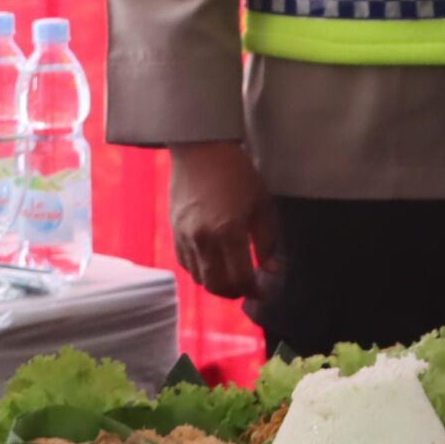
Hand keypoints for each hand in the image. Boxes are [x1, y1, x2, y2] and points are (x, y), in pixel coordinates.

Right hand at [170, 141, 276, 299]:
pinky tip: (214, 264)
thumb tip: (271, 269)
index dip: (256, 289)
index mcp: (228, 233)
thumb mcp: (261, 204)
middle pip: (217, 286)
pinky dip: (202, 272)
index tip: (266, 289)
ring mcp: (184, 239)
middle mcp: (203, 241)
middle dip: (236, 293)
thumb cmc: (236, 173)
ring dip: (218, 285)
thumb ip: (267, 241)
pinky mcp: (173, 234)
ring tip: (233, 278)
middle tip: (250, 288)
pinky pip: (186, 265)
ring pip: (200, 279)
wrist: (200, 150)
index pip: (241, 278)